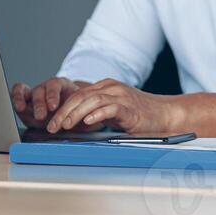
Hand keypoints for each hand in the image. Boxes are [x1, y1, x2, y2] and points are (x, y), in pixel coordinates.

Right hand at [11, 77, 90, 129]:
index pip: (56, 86)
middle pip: (41, 90)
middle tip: (41, 116)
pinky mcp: (25, 98)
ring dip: (28, 103)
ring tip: (26, 112)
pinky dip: (17, 97)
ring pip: (29, 92)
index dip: (53, 96)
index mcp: (63, 86)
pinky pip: (18, 92)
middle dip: (40, 103)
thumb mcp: (81, 113)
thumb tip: (93, 122)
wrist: (68, 112)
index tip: (53, 107)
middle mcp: (48, 87)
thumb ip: (84, 115)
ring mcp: (36, 92)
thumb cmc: (76, 112)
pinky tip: (19, 106)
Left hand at [45, 78, 180, 134]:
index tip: (50, 123)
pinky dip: (98, 114)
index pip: (77, 95)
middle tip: (52, 127)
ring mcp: (122, 96)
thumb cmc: (138, 115)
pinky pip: (111, 108)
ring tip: (65, 125)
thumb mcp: (112, 111)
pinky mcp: (130, 108)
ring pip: (93, 100)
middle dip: (63, 112)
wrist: (165, 114)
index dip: (61, 108)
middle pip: (81, 96)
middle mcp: (112, 88)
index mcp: (106, 87)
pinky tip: (88, 122)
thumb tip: (71, 124)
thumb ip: (95, 112)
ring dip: (76, 114)